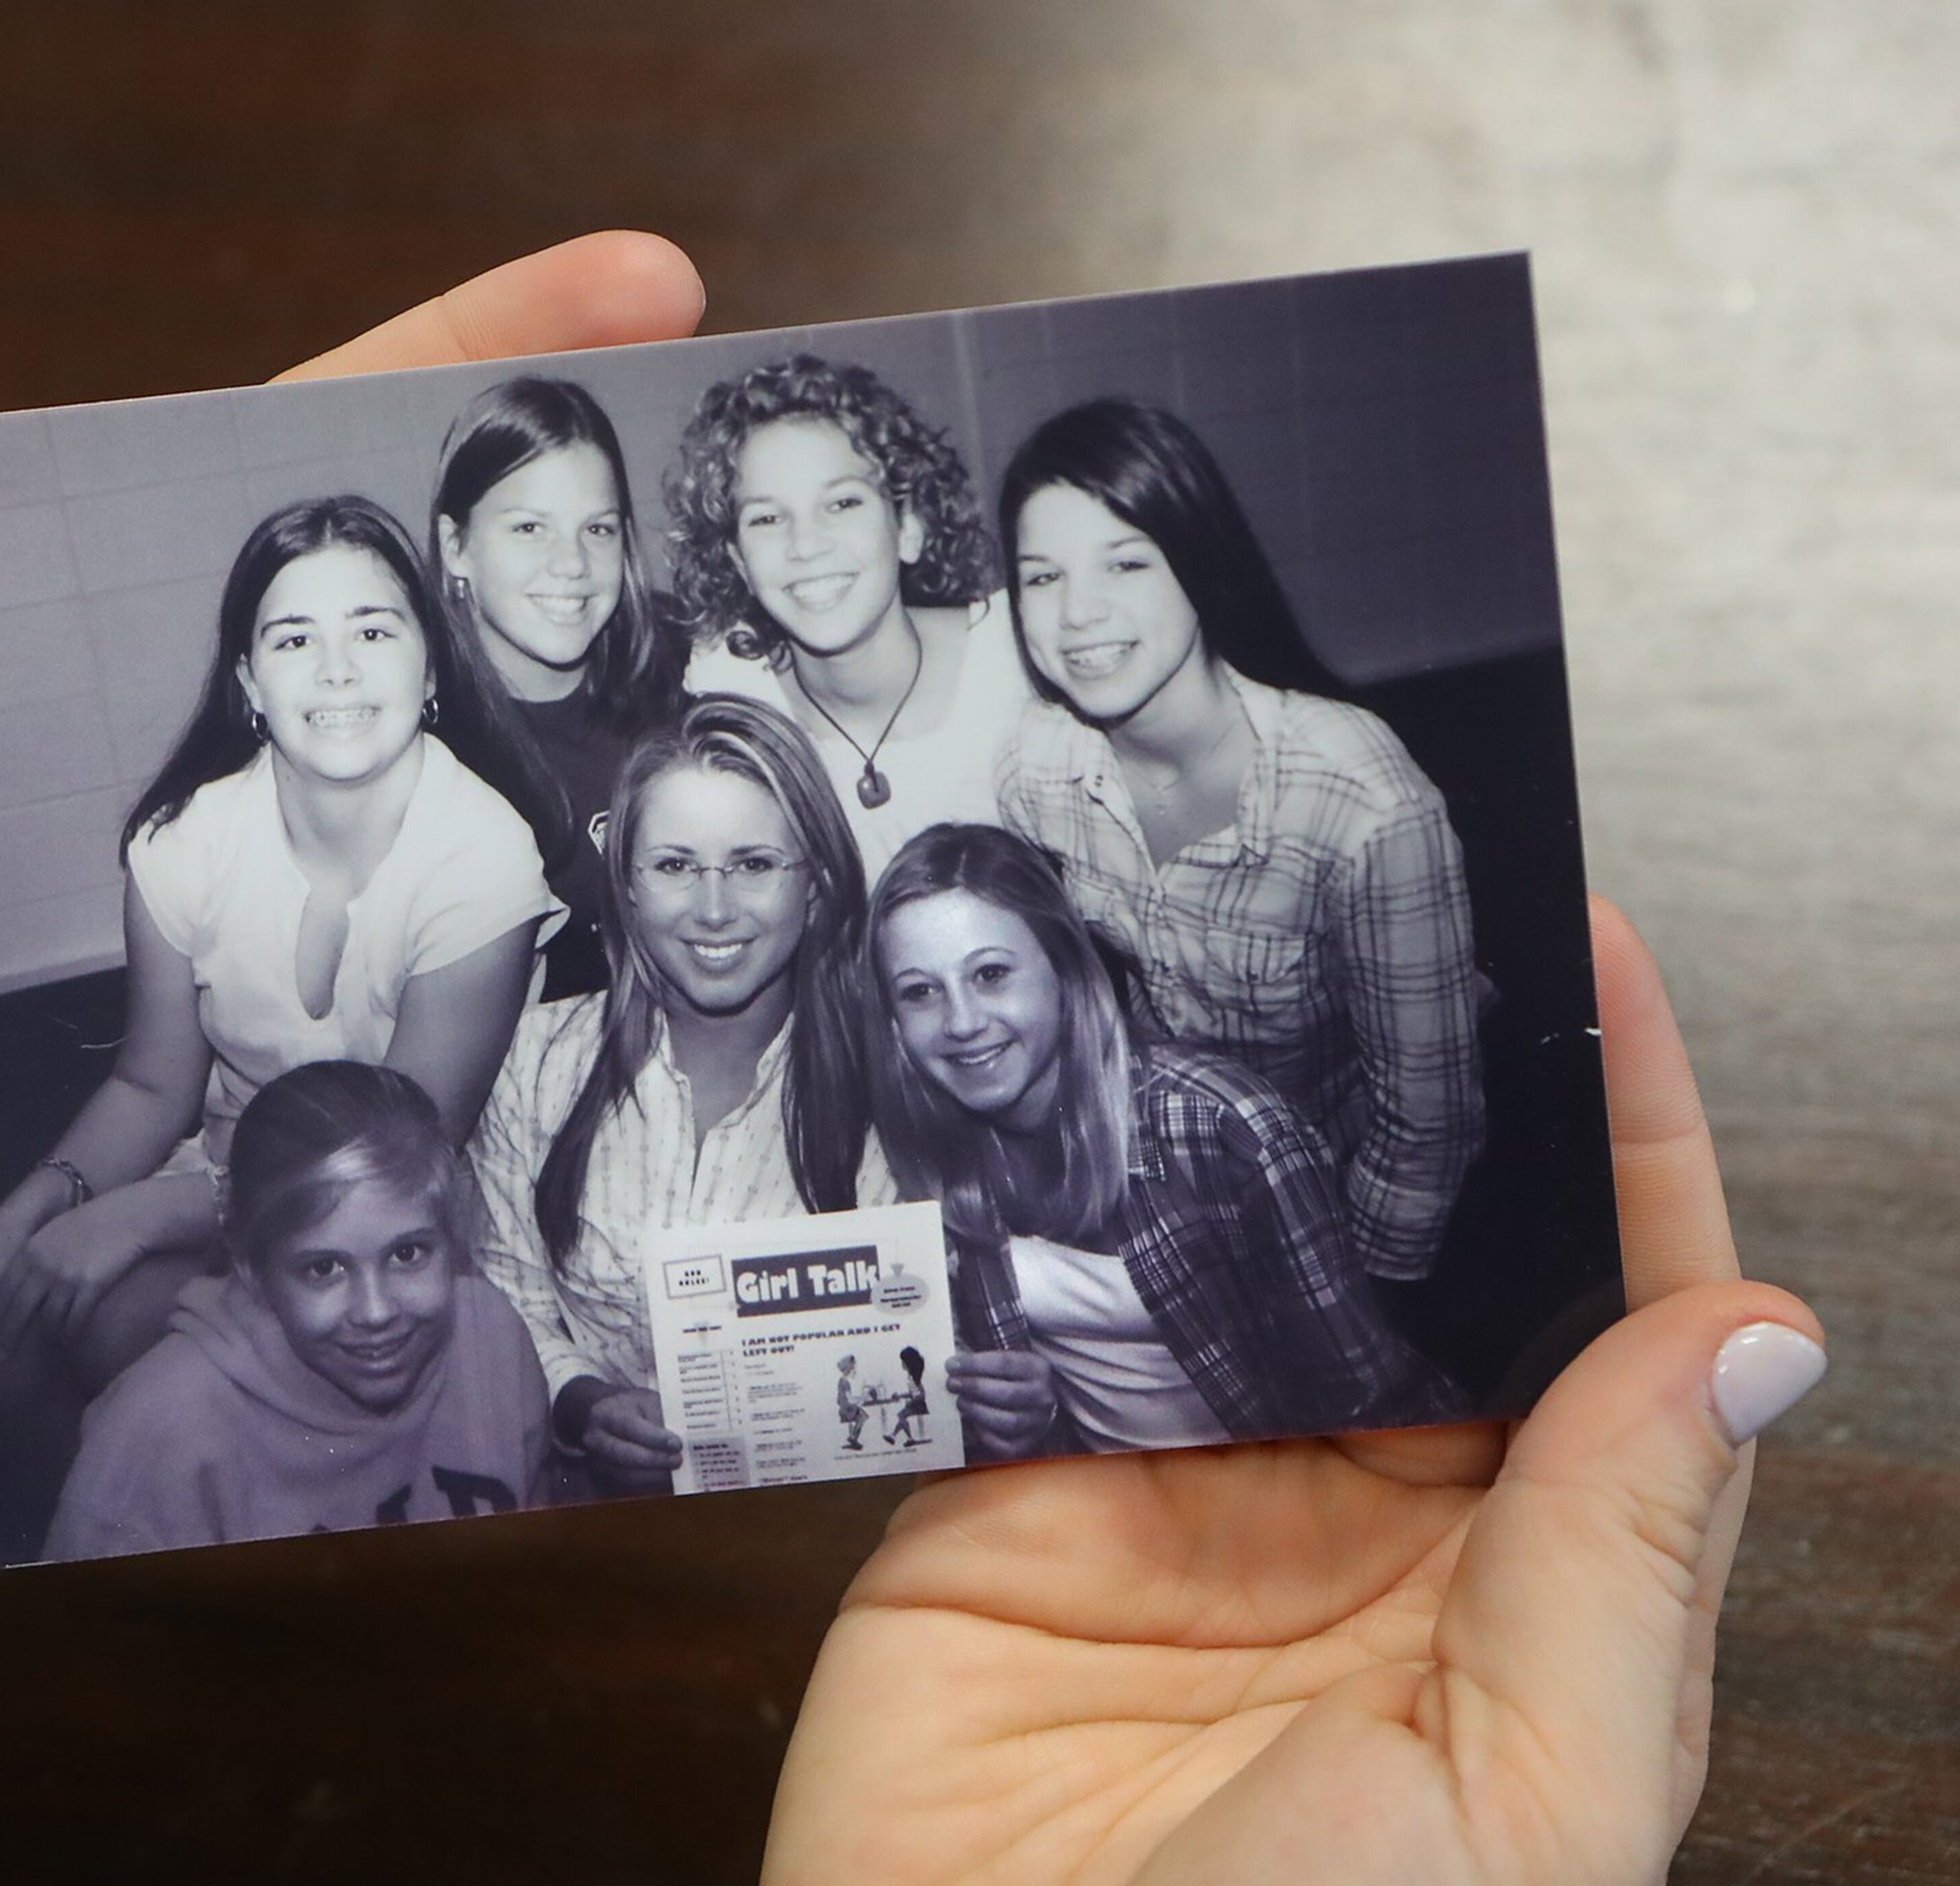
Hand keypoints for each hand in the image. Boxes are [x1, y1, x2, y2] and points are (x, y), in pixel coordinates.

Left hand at [0, 195, 704, 1648]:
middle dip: (558, 593)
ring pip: (403, 913)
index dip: (426, 391)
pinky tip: (613, 1016)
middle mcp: (116, 854)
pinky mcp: (190, 1202)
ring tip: (757, 714)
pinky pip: (353, 1136)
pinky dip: (466, 1090)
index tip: (623, 288)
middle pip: (376, 701)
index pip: (240, 512)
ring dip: (560, 828)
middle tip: (747, 495)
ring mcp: (173, 1028)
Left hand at [0, 1190, 163, 1357]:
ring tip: (44, 1345)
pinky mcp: (90, 1288)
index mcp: (29, 1252)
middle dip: (7, 1337)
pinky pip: (74, 1320)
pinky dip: (68, 1333)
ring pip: (47, 1320)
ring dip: (46, 1336)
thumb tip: (19, 1284)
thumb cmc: (89, 1222)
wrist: (125, 1217)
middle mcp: (42, 1267)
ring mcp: (66, 1279)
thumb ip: (33, 1256)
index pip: (2, 1291)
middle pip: (17, 1311)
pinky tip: (67, 1339)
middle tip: (1, 1356)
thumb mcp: (52, 1233)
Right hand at [765, 900, 1822, 1883]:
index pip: (1611, 1332)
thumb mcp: (1520, 1805)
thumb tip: (1752, 1329)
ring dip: (1239, 1138)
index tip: (1603, 971)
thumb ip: (1618, 1558)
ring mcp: (1185, 1509)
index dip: (1621, 1146)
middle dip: (1426, 1105)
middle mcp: (1367, 1534)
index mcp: (1529, 1604)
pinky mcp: (1013, 1503)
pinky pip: (1046, 1326)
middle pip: (1421, 1267)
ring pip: (1234, 1266)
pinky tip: (1073, 1124)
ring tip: (1241, 977)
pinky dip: (1054, 1224)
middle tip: (1410, 926)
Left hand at [944, 1346, 1058, 1460]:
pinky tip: (972, 1423)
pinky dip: (985, 1436)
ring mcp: (1038, 1423)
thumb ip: (982, 1360)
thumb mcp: (1004, 1360)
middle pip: (1007, 1394)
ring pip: (1007, 1422)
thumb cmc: (1010, 1377)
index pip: (1005, 1363)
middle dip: (974, 1388)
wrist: (1033, 1400)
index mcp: (1037, 1369)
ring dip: (977, 1411)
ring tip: (960, 1402)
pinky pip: (1005, 1446)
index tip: (951, 1364)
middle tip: (952, 1383)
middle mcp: (1043, 1397)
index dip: (975, 1364)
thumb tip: (953, 1363)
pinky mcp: (1027, 1444)